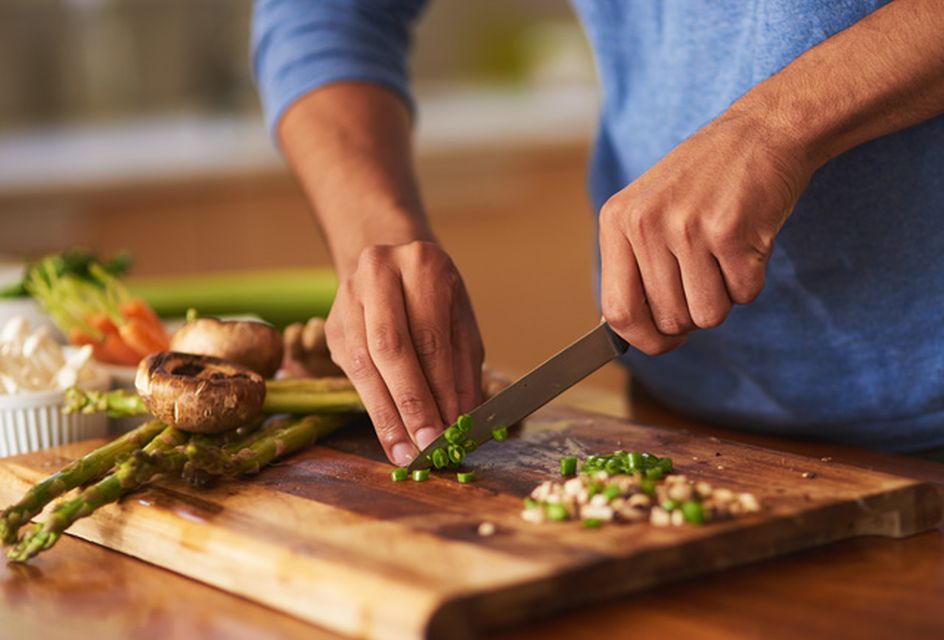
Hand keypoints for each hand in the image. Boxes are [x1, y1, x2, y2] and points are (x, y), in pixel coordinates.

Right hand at [324, 241, 483, 464]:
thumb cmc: (436, 298)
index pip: (429, 337)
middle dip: (410, 404)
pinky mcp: (331, 325)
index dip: (440, 388)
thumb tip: (463, 419)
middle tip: (428, 446)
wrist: (391, 264)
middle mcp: (378, 273)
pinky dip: (374, 407)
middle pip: (390, 348)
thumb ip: (462, 369)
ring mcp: (348, 298)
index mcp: (422, 265)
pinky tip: (390, 434)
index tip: (452, 429)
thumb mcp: (461, 323)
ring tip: (406, 452)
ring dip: (387, 415)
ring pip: (363, 364)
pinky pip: (351, 371)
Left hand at [599, 110, 813, 353]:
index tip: (664, 341)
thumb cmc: (705, 179)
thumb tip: (622, 330)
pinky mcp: (732, 232)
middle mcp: (645, 224)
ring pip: (708, 315)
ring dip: (725, 297)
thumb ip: (633, 264)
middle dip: (695, 311)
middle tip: (708, 273)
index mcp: (617, 221)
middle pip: (670, 320)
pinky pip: (744, 295)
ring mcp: (687, 228)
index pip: (617, 311)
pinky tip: (748, 241)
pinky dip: (752, 279)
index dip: (644, 340)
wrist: (763, 131)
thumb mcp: (649, 209)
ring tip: (725, 254)